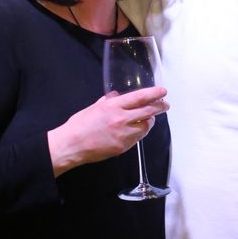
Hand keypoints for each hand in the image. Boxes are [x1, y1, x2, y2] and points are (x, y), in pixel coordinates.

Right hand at [48, 86, 168, 175]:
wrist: (72, 145)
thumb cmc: (79, 125)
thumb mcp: (94, 107)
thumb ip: (108, 101)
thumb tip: (117, 96)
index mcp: (113, 106)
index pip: (139, 97)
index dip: (154, 94)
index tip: (163, 92)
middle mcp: (121, 119)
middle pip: (148, 111)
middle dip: (159, 107)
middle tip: (165, 105)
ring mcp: (124, 134)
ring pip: (146, 126)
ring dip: (150, 121)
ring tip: (151, 118)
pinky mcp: (123, 147)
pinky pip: (137, 138)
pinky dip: (140, 132)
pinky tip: (139, 130)